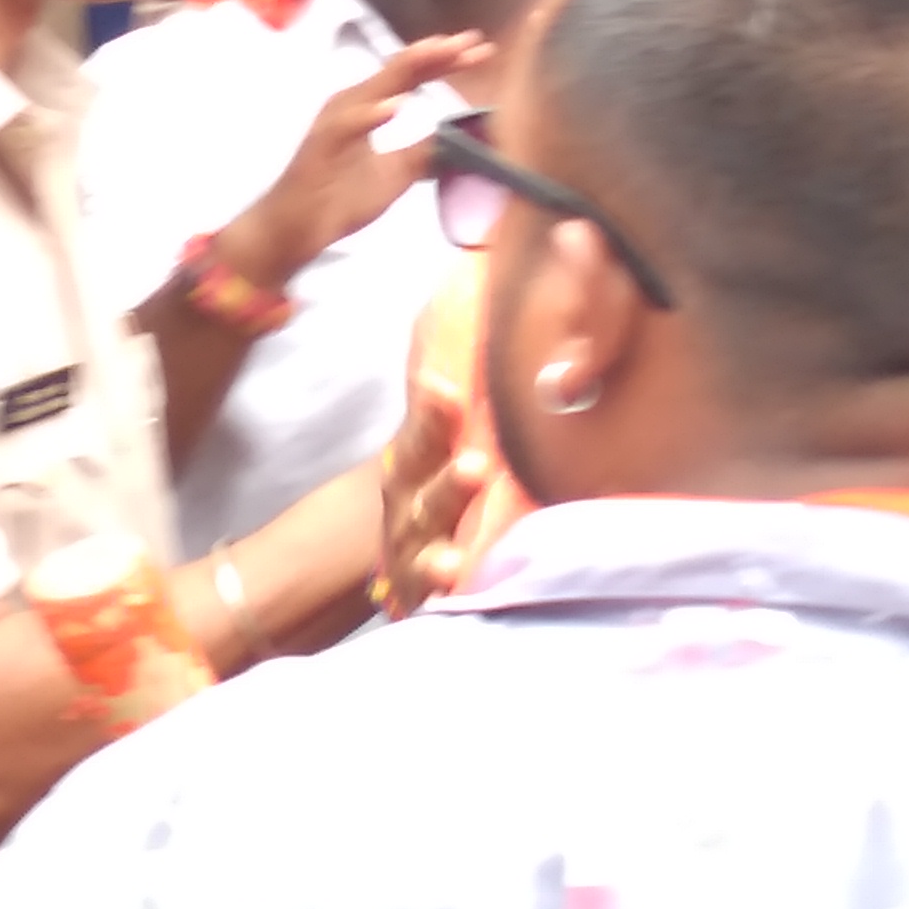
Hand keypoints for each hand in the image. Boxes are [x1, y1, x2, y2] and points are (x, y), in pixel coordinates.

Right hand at [226, 35, 489, 287]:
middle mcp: (352, 104)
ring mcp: (334, 122)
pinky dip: (371, 114)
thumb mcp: (394, 175)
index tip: (483, 51)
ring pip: (375, 86)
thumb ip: (422, 153)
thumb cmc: (337, 199)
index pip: (413, 75)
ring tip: (439, 52)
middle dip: (438, 54)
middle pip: (400, 70)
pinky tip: (395, 106)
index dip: (446, 61)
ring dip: (408, 68)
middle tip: (474, 42)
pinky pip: (347, 125)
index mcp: (369, 107)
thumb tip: (458, 140)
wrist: (293, 230)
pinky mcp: (321, 146)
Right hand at [378, 383, 486, 620]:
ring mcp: (413, 557)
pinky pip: (429, 603)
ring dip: (437, 554)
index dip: (429, 415)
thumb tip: (500, 305)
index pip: (420, 436)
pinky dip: (439, 602)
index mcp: (416, 464)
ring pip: (421, 554)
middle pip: (419, 496)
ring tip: (453, 561)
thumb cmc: (450, 476)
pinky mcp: (425, 599)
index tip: (445, 390)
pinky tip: (454, 600)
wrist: (416, 548)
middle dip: (445, 485)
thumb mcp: (456, 435)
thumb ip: (468, 394)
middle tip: (475, 469)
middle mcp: (408, 509)